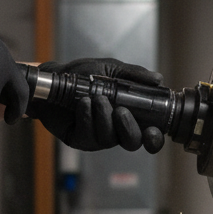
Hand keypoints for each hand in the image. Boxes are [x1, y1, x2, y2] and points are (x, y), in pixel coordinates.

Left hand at [27, 58, 165, 153]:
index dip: (154, 139)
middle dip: (129, 128)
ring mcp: (97, 137)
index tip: (152, 131)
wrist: (54, 78)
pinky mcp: (79, 139)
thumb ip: (134, 75)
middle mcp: (116, 129)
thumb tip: (158, 79)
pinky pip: (88, 136)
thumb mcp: (110, 70)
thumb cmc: (82, 75)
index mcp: (129, 115)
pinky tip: (82, 104)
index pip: (148, 135)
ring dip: (104, 117)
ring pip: (109, 139)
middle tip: (120, 111)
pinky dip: (87, 118)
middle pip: (132, 143)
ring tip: (95, 98)